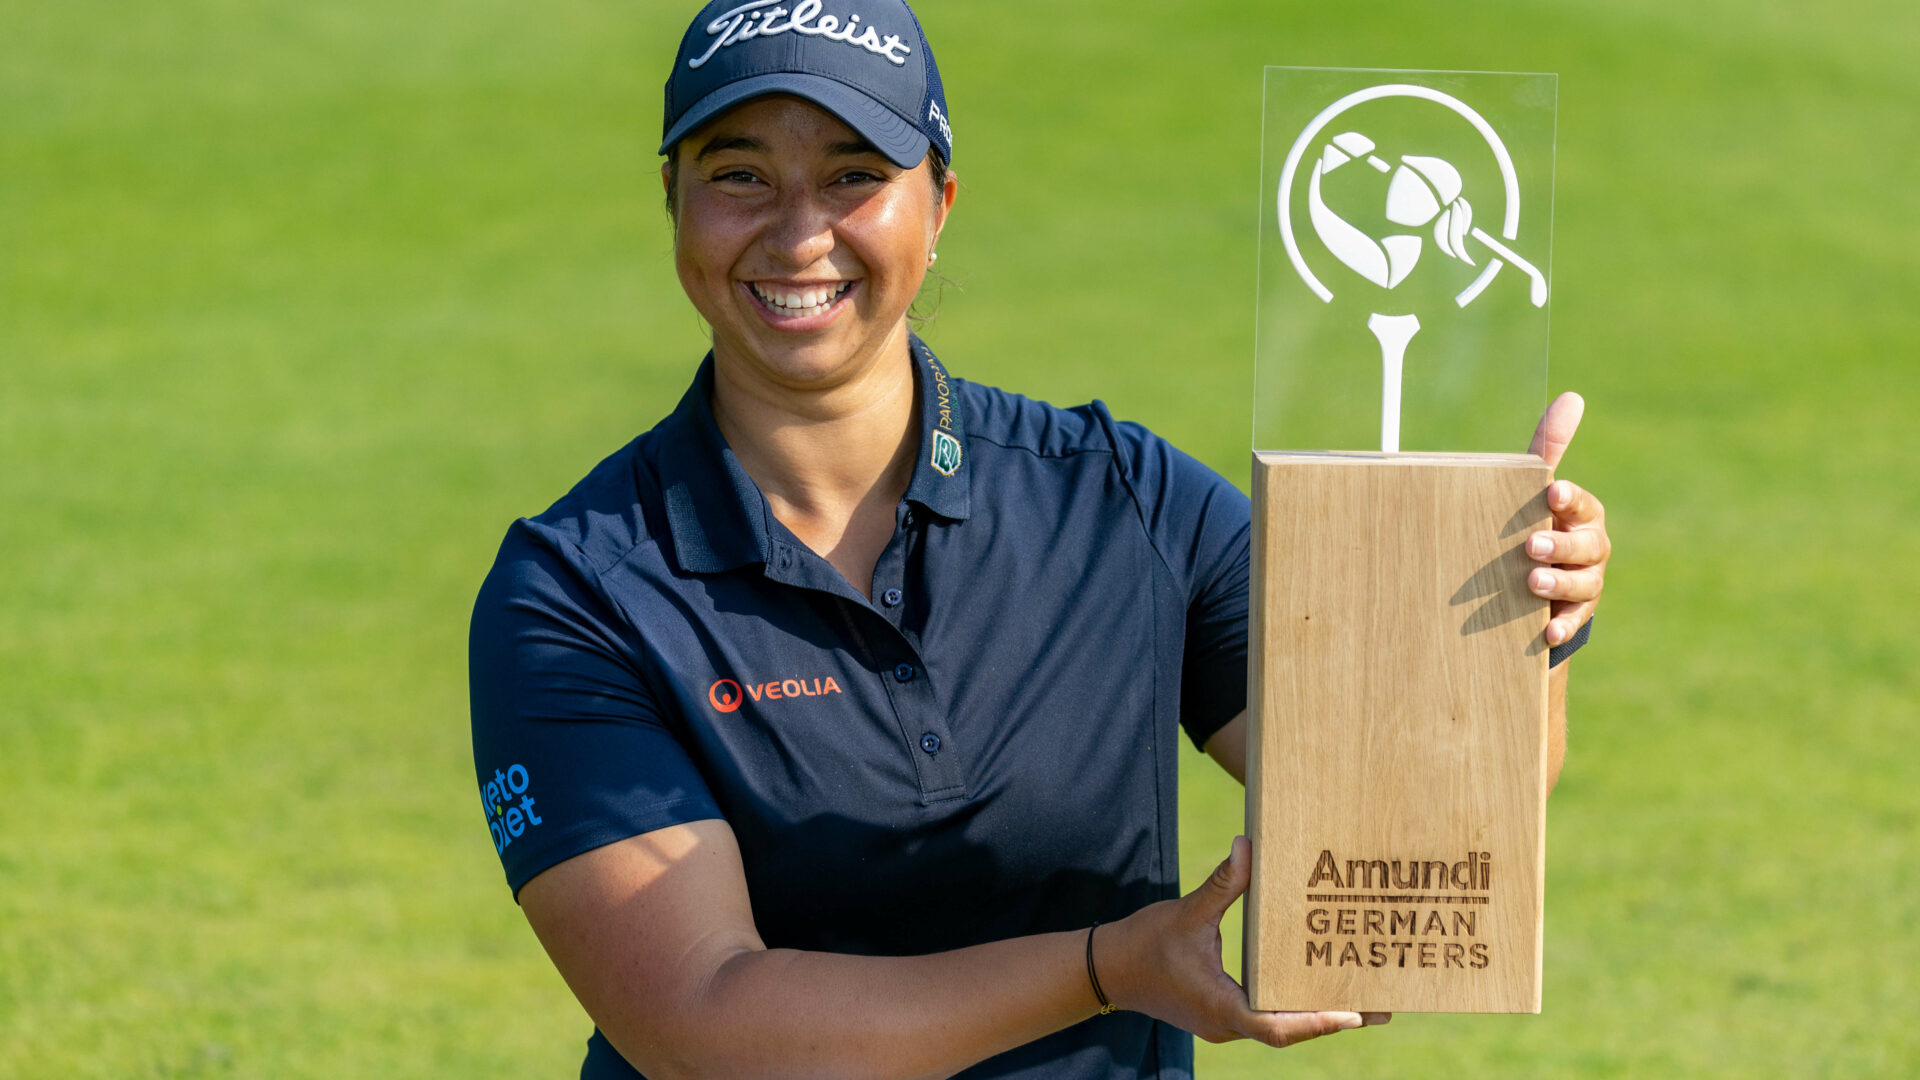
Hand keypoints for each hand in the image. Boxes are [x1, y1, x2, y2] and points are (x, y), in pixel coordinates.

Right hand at [1098, 837, 1389, 1045]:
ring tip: (1364, 1000)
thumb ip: (1221, 884)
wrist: (1108, 970)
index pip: (1275, 1027)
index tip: (1353, 1015)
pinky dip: (1295, 1008)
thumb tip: (1247, 847)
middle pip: (1290, 1030)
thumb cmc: (1145, 943)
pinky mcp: (1222, 1015)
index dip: (1316, 1022)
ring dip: (1319, 1015)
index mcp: (1220, 1005)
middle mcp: (1226, 1024)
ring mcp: (1224, 1024)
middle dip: (1335, 1018)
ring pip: (1281, 1027)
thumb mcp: (1186, 913)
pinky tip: (1318, 990)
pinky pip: (1267, 1017)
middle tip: (1382, 1005)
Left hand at [1526, 392, 1610, 645]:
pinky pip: (1575, 621)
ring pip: (1582, 584)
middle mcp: (1590, 546)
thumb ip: (1549, 447)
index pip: (1579, 502)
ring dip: (1558, 584)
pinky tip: (1547, 634)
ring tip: (1532, 584)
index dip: (1568, 498)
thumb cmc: (1537, 520)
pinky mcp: (1577, 612)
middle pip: (1585, 546)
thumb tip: (1572, 397)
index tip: (1551, 493)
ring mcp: (1587, 581)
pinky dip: (1562, 626)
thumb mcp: (1537, 487)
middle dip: (1560, 545)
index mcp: (1580, 512)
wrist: (1539, 579)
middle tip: (1531, 546)